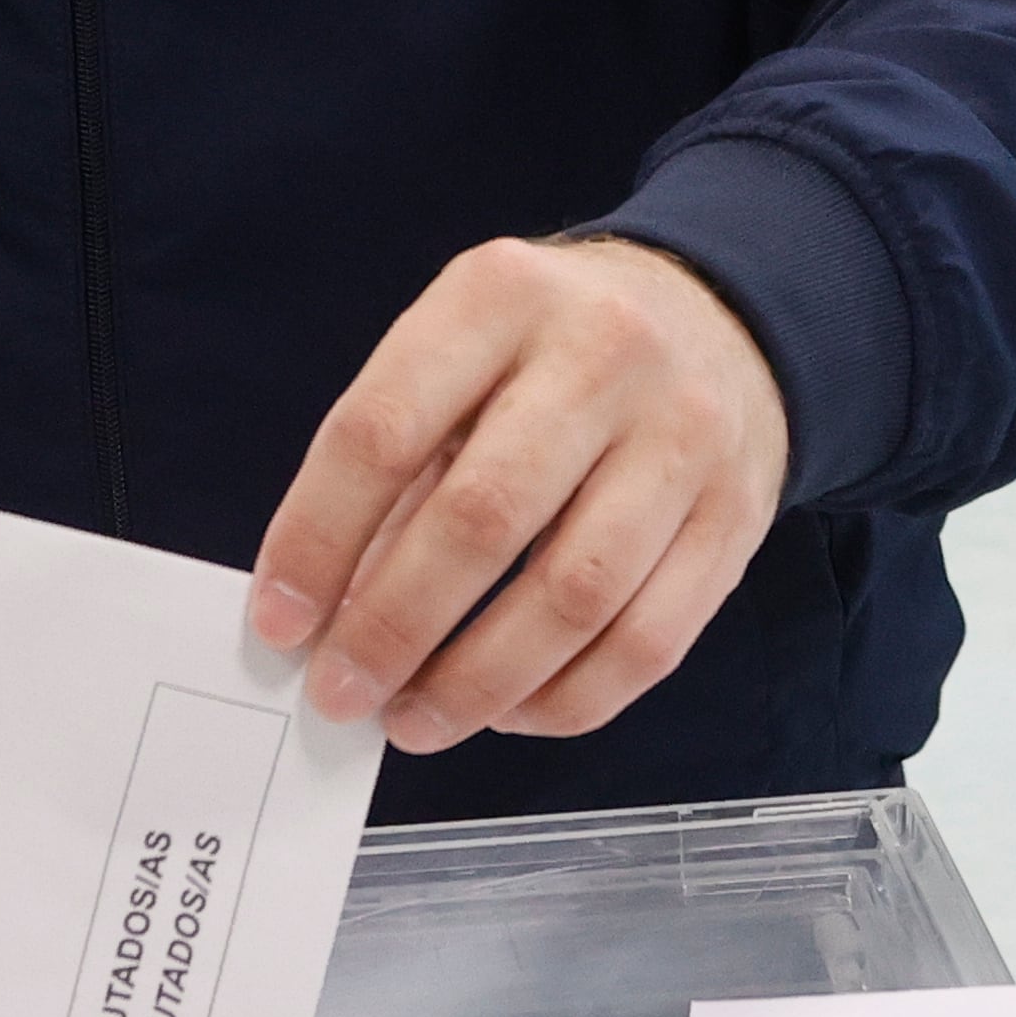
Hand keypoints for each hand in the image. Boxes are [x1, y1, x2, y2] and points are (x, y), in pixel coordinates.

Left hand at [249, 234, 788, 757]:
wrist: (717, 317)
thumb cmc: (547, 355)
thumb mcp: (461, 355)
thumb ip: (396, 466)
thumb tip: (327, 616)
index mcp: (500, 296)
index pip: (385, 429)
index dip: (317, 539)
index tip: (278, 624)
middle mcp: (603, 354)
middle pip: (482, 518)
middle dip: (393, 627)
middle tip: (341, 693)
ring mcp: (683, 435)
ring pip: (573, 595)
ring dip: (477, 683)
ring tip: (416, 720)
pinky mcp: (737, 515)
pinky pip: (648, 643)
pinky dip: (565, 700)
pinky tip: (510, 712)